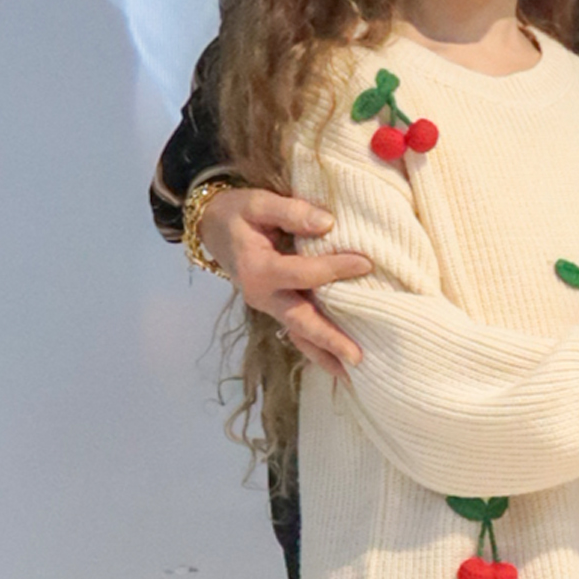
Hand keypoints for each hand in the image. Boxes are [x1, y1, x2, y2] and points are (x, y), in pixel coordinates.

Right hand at [204, 187, 373, 377]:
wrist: (211, 225)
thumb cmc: (237, 212)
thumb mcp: (258, 203)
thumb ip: (291, 212)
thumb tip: (327, 223)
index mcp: (257, 269)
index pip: (303, 273)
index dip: (335, 269)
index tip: (367, 263)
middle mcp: (261, 295)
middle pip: (300, 320)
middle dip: (329, 339)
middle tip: (357, 357)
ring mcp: (267, 305)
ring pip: (298, 333)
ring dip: (324, 354)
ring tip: (352, 375)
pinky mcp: (275, 306)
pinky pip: (296, 330)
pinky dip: (315, 347)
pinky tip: (336, 363)